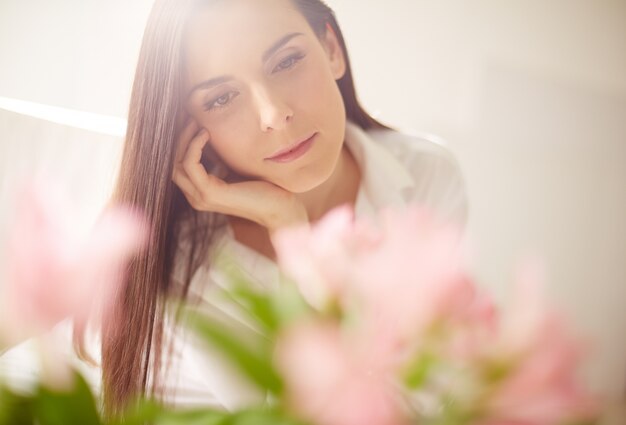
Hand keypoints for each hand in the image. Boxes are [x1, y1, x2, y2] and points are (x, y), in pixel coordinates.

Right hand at [171, 119, 308, 233]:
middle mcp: (196, 196)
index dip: (182, 142)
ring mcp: (201, 197)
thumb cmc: (263, 186)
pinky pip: (190, 165)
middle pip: (173, 163)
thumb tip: (208, 131)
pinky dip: (194, 146)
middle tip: (189, 117)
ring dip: (184, 140)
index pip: (178, 165)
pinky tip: (206, 133)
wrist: (281, 206)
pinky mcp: (209, 193)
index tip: (191, 120)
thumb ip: (219, 157)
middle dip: (179, 139)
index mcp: (200, 191)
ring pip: (177, 164)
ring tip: (196, 122)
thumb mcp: (235, 167)